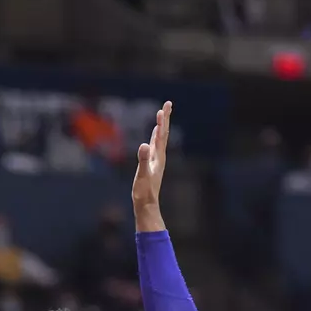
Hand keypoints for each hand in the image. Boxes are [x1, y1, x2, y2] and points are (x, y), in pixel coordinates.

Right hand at [132, 101, 171, 215]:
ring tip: (162, 115)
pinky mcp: (152, 164)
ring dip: (161, 126)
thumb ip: (143, 160)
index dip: (162, 121)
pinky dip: (155, 136)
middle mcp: (159, 157)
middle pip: (163, 134)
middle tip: (167, 104)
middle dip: (164, 119)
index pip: (161, 135)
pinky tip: (154, 134)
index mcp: (158, 157)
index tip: (163, 108)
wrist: (147, 205)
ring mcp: (156, 160)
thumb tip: (144, 145)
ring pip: (160, 139)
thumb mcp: (142, 176)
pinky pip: (155, 146)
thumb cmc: (144, 192)